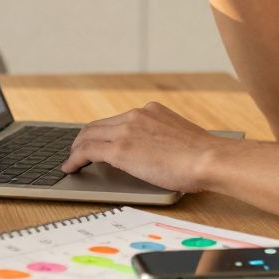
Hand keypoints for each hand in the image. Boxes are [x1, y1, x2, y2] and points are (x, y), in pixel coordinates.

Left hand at [60, 101, 226, 193]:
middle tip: (77, 151)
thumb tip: (157, 151)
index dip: (103, 131)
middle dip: (85, 138)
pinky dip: (75, 159)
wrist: (208, 159)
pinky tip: (70, 167)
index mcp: (151, 111)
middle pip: (98, 125)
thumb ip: (163, 137)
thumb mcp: (180, 136)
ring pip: (89, 135)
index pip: (118, 119)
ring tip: (71, 160)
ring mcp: (127, 130)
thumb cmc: (203, 156)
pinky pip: (88, 151)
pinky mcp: (120, 149)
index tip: (98, 139)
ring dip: (77, 148)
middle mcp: (136, 115)